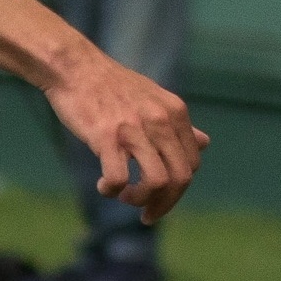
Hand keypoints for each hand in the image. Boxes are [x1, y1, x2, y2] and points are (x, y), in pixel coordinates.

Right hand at [44, 46, 208, 223]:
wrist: (75, 67)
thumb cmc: (111, 85)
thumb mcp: (154, 99)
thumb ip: (179, 124)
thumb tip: (205, 143)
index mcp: (175, 113)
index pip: (192, 164)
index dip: (178, 190)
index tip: (159, 197)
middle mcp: (160, 121)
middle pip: (180, 178)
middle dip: (165, 204)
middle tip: (145, 213)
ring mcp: (134, 129)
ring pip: (158, 182)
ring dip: (141, 199)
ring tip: (124, 196)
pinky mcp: (106, 136)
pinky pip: (118, 178)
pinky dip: (112, 191)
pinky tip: (104, 186)